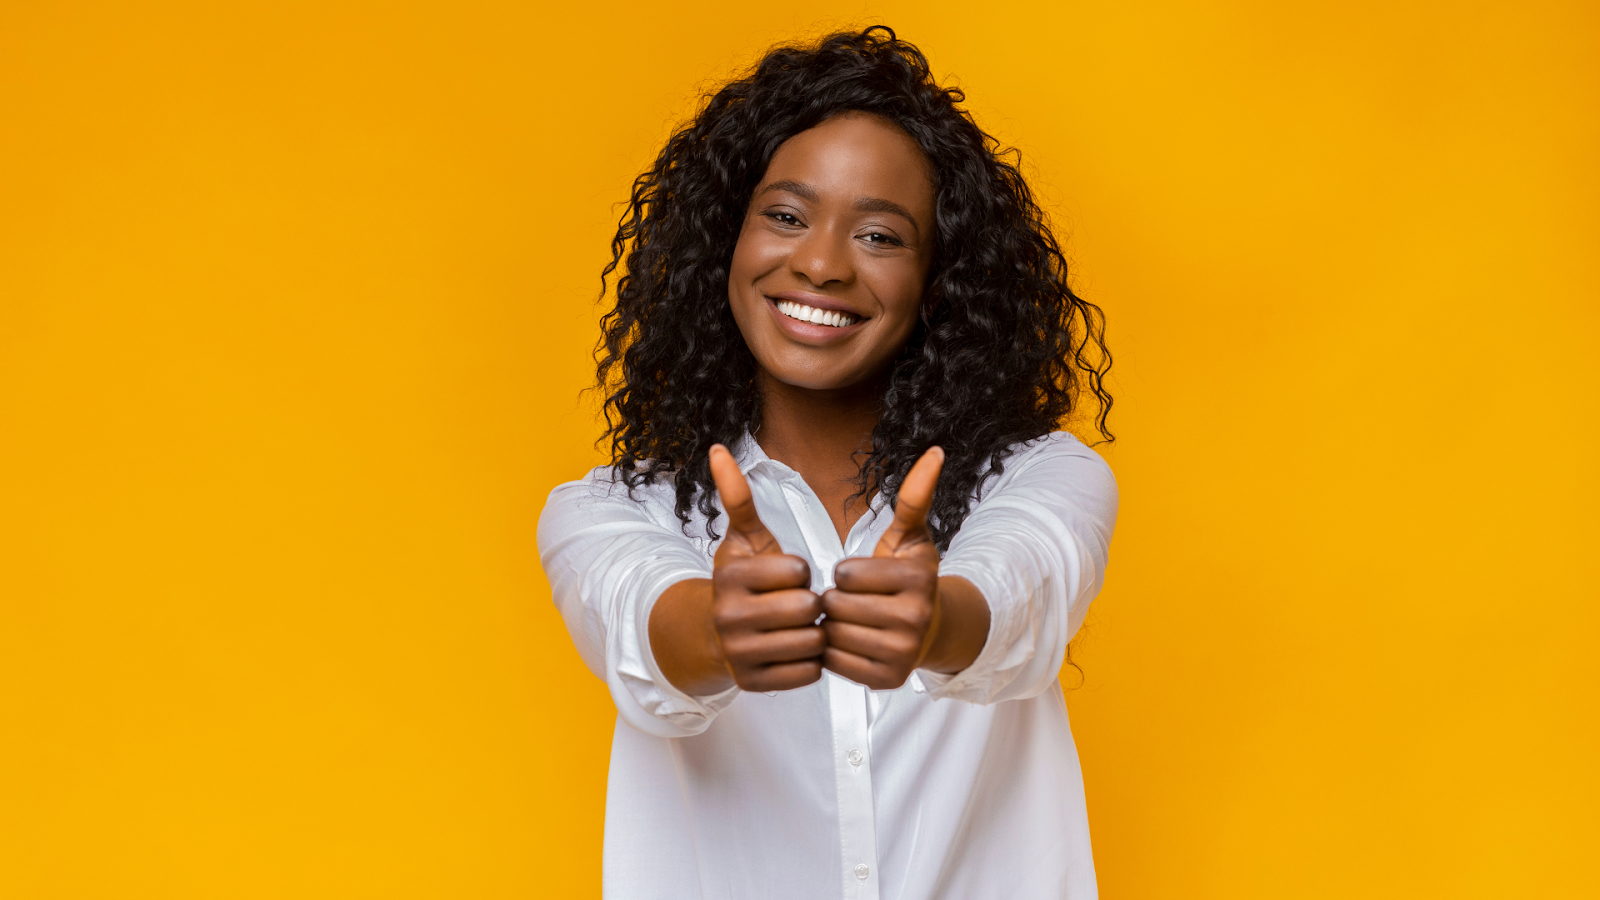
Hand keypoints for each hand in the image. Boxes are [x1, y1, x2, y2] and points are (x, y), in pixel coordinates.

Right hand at [705, 443, 826, 691]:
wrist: (717, 634)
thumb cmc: (744, 580)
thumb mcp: (744, 539)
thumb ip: (738, 497)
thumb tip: (718, 449)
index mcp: (731, 577)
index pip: (799, 571)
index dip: (801, 572)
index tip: (787, 576)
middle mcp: (730, 617)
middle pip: (807, 609)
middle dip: (810, 605)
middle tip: (796, 604)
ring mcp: (740, 654)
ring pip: (811, 642)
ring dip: (814, 634)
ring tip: (797, 626)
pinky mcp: (754, 684)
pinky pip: (809, 673)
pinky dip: (810, 663)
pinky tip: (794, 650)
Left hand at [821, 447, 950, 688]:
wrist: (930, 631)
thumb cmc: (910, 578)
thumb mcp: (910, 536)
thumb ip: (914, 496)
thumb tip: (935, 452)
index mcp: (916, 579)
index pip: (845, 574)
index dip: (844, 573)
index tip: (859, 576)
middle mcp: (914, 618)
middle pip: (836, 606)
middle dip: (835, 600)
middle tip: (852, 600)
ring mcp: (902, 653)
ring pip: (833, 635)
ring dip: (832, 626)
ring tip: (851, 620)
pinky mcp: (886, 680)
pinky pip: (834, 663)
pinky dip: (834, 652)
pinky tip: (852, 641)